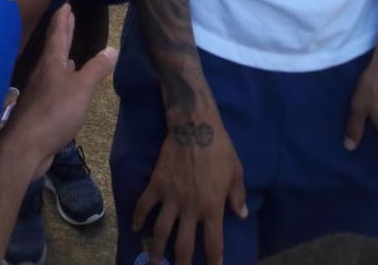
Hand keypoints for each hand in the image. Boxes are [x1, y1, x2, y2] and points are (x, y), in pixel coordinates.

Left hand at [7, 4, 115, 177]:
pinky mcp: (40, 110)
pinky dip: (61, 78)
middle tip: (67, 16)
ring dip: (62, 55)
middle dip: (62, 32)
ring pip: (52, 67)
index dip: (63, 19)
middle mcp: (43, 73)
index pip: (58, 34)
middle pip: (54, 47)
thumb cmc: (54, 112)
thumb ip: (97, 68)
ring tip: (68, 49)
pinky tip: (65, 83)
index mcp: (52, 63)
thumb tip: (112, 49)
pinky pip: (53, 85)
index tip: (66, 5)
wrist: (26, 148)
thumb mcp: (82, 88)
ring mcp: (39, 92)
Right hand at [134, 108, 246, 264]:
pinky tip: (135, 227)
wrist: (195, 126)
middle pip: (183, 246)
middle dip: (181, 264)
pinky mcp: (157, 185)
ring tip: (154, 261)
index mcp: (212, 208)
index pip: (213, 244)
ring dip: (156, 249)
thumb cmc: (220, 148)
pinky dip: (138, 217)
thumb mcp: (236, 172)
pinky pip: (144, 205)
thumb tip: (242, 215)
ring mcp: (171, 198)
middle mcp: (190, 209)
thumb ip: (238, 196)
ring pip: (161, 232)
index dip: (214, 261)